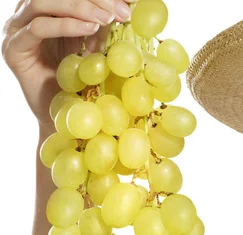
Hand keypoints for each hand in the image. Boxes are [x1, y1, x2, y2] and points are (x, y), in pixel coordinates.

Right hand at [1, 0, 134, 132]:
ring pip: (43, 3)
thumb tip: (126, 6)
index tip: (129, 0)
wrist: (66, 115)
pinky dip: (65, 25)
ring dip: (79, 7)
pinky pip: (37, 28)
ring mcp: (17, 30)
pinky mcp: (14, 49)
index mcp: (48, 10)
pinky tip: (89, 29)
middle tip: (120, 11)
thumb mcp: (96, 46)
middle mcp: (28, 15)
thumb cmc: (82, 81)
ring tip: (106, 19)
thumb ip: (103, 24)